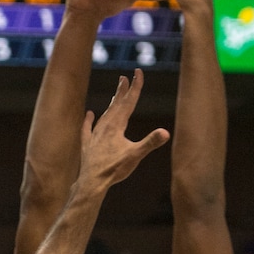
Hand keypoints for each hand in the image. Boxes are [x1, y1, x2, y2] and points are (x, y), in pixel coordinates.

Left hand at [76, 69, 169, 195]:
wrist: (92, 182)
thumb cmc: (114, 169)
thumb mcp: (135, 155)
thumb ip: (150, 142)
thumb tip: (166, 132)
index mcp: (117, 126)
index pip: (129, 102)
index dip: (135, 86)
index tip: (138, 71)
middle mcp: (105, 127)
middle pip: (115, 105)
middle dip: (122, 91)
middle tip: (124, 77)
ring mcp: (95, 135)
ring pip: (104, 115)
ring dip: (110, 104)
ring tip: (115, 96)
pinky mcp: (87, 145)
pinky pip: (87, 128)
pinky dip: (89, 120)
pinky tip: (89, 114)